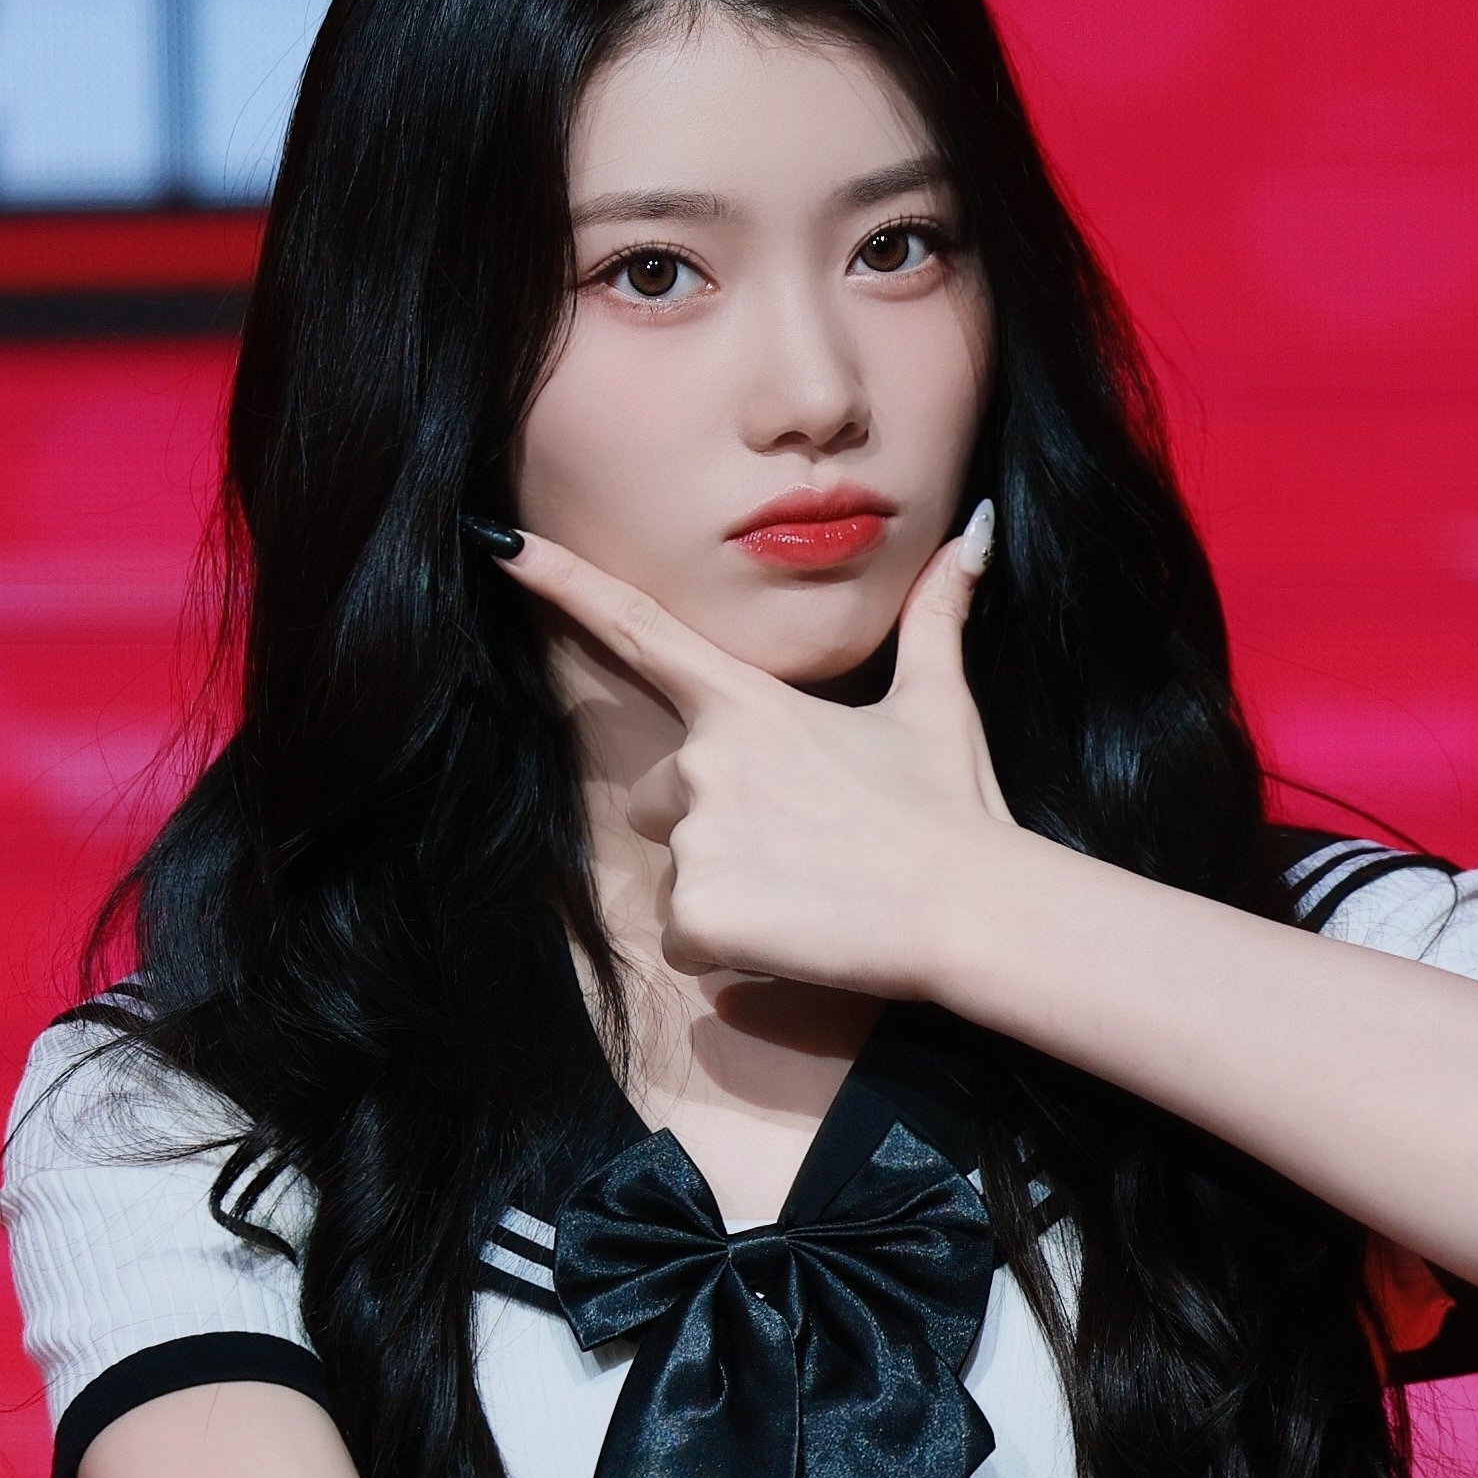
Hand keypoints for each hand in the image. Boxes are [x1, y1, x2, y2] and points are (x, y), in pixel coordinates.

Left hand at [492, 508, 1012, 994]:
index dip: (565, 582)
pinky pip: (683, 938)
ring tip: (807, 893)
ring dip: (723, 888)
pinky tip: (794, 935)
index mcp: (748, 704)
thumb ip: (936, 616)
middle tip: (798, 843)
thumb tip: (976, 529)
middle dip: (708, 822)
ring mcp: (697, 838)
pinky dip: (730, 948)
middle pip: (654, 795)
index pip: (640, 629)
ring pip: (674, 871)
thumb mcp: (939, 704)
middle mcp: (705, 761)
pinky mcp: (699, 912)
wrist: (971, 909)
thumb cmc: (953, 807)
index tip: (501, 546)